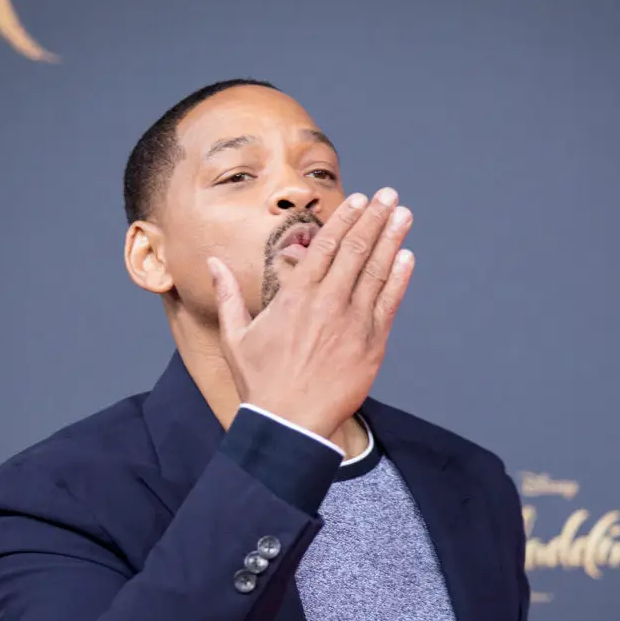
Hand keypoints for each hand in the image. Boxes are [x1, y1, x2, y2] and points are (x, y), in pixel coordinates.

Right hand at [207, 187, 414, 439]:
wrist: (289, 424)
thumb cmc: (260, 382)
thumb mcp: (235, 337)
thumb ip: (228, 294)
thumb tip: (213, 262)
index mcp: (295, 296)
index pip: (326, 245)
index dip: (345, 219)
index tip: (361, 200)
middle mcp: (327, 303)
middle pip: (356, 250)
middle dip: (375, 218)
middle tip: (390, 196)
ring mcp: (353, 323)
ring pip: (377, 271)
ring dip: (392, 239)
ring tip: (403, 215)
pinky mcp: (372, 345)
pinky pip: (389, 303)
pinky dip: (399, 278)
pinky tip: (407, 257)